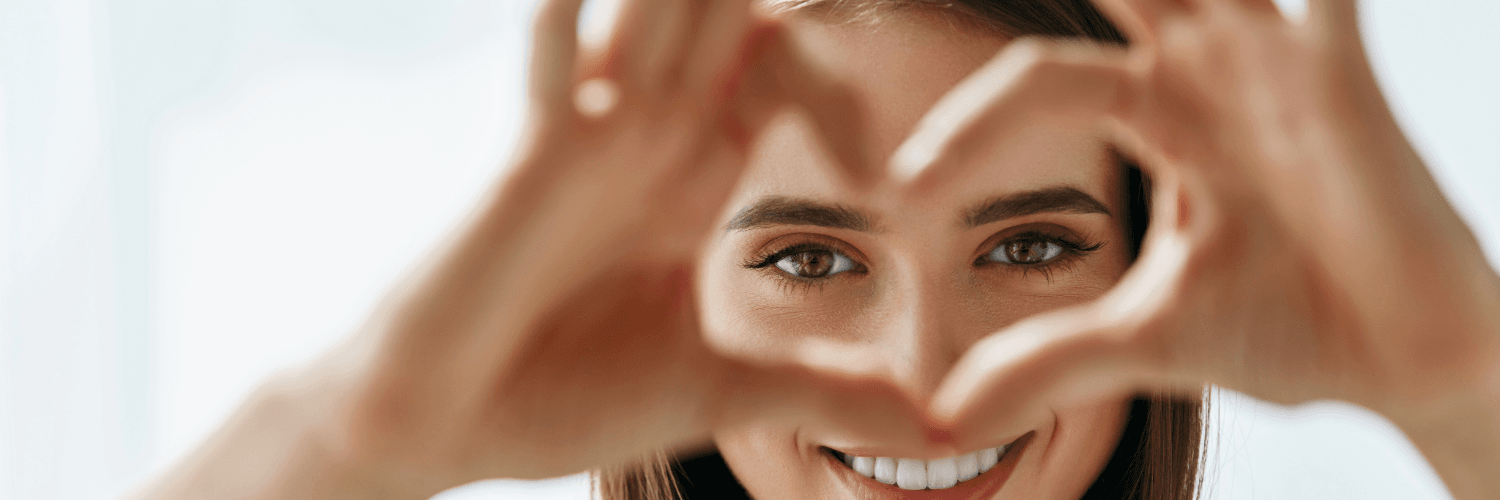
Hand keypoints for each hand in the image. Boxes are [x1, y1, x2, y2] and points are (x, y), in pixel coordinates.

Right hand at [306, 0, 932, 494]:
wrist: (453, 424)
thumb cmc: (569, 396)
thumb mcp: (723, 391)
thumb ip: (824, 391)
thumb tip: (935, 430)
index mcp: (695, 181)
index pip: (776, 83)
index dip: (831, 77)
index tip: (898, 109)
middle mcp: (647, 143)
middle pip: (720, 29)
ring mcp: (590, 142)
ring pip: (648, 25)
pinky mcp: (532, 161)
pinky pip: (557, 72)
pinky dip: (572, 28)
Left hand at [899, 0, 1499, 494]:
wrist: (1408, 362)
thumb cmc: (1289, 329)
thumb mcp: (1146, 337)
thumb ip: (1048, 359)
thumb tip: (946, 420)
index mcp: (1156, 112)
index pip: (1041, 78)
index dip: (969, 124)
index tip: (902, 190)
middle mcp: (1209, 71)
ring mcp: (1275, 63)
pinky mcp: (1342, 77)